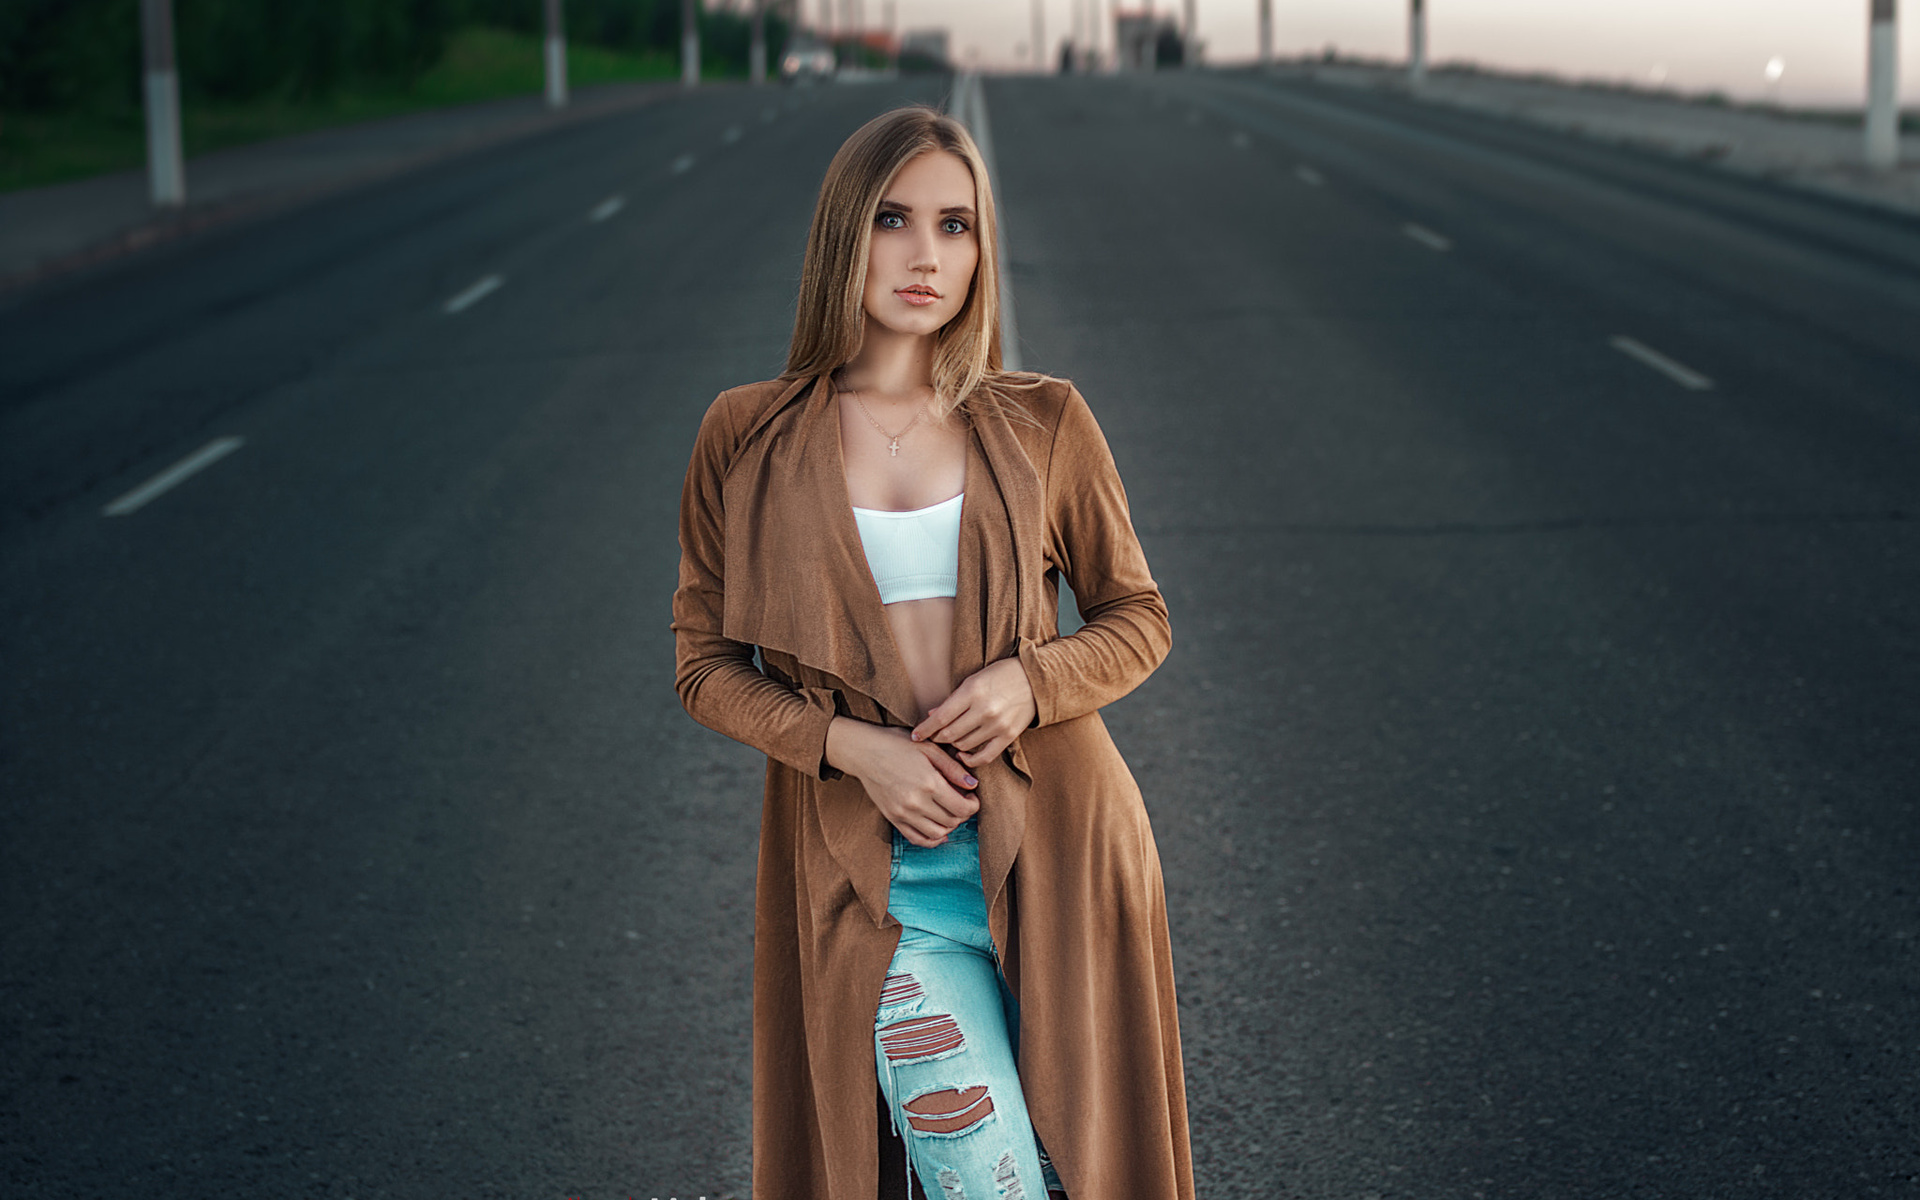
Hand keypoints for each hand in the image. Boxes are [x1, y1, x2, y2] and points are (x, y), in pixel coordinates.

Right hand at [825, 717, 980, 847]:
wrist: (864, 751)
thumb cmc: (897, 744)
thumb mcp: (929, 748)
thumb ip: (953, 768)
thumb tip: (973, 785)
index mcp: (929, 783)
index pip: (962, 808)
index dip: (973, 805)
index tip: (971, 796)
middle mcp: (916, 802)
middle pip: (952, 821)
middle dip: (963, 814)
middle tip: (961, 801)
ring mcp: (903, 813)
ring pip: (937, 834)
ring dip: (949, 826)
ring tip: (948, 812)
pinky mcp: (893, 818)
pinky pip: (917, 838)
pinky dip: (931, 839)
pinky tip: (937, 829)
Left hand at [910, 657, 1036, 770]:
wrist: (1035, 679)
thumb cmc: (1001, 676)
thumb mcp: (974, 680)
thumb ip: (953, 700)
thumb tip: (931, 715)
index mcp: (972, 691)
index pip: (941, 717)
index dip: (925, 729)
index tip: (915, 735)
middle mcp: (984, 710)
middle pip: (950, 734)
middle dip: (937, 737)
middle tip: (932, 737)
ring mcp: (997, 725)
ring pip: (964, 745)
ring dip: (953, 745)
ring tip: (949, 741)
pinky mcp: (1009, 736)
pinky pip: (984, 756)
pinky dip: (970, 759)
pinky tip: (963, 755)